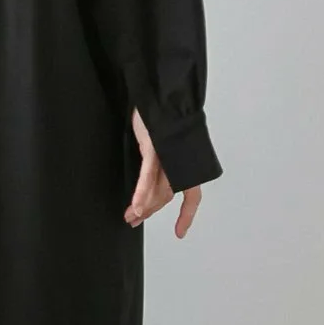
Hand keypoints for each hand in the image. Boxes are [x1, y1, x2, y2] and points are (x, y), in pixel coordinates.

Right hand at [125, 108, 201, 236]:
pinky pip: (149, 174)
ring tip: (131, 217)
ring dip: (143, 206)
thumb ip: (157, 165)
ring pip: (158, 189)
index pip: (191, 194)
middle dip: (150, 211)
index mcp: (184, 162)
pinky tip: (137, 205)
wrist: (161, 92)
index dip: (187, 214)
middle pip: (166, 195)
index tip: (180, 232)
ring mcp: (168, 155)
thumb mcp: (158, 145)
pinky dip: (143, 191)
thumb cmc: (159, 116)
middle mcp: (180, 161)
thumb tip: (148, 185)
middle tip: (135, 220)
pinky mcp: (155, 148)